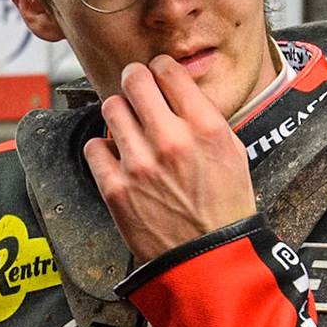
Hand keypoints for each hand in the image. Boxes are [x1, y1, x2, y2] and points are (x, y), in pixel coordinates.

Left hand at [83, 56, 258, 263]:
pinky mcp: (115, 188)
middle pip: (134, 81)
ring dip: (118, 112)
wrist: (206, 259)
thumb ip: (205, 119)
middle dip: (134, 81)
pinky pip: (94, 147)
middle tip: (135, 88)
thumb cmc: (223, 210)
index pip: (169, 72)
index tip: (157, 73)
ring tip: (127, 125)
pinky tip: (117, 157)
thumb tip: (179, 92)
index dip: (160, 68)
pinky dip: (103, 149)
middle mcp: (170, 141)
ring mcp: (139, 164)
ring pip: (110, 108)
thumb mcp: (233, 154)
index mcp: (205, 129)